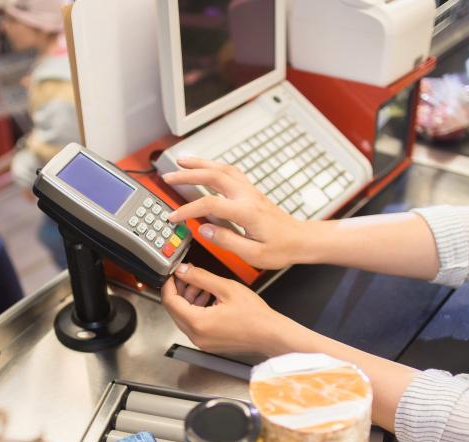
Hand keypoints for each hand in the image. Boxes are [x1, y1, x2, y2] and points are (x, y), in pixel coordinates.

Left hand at [161, 263, 295, 354]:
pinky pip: (194, 324)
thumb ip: (200, 277)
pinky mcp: (207, 342)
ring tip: (202, 285)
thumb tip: (183, 271)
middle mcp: (196, 335)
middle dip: (179, 291)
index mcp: (197, 322)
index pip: (170, 301)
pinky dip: (196, 310)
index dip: (169, 284)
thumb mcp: (226, 288)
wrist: (270, 334)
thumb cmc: (255, 316)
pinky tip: (208, 298)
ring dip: (188, 299)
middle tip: (188, 276)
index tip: (173, 273)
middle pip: (174, 310)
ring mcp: (201, 341)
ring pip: (183, 317)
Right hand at [162, 157, 310, 269]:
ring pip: (222, 168)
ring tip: (181, 161)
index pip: (210, 204)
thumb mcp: (253, 254)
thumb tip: (204, 230)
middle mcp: (247, 196)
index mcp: (246, 212)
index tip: (173, 216)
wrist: (300, 239)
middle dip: (188, 174)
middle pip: (213, 176)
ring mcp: (250, 191)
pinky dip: (213, 166)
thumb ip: (227, 241)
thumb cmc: (281, 248)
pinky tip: (204, 167)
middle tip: (168, 176)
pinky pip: (230, 172)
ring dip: (200, 163)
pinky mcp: (251, 192)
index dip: (188, 209)